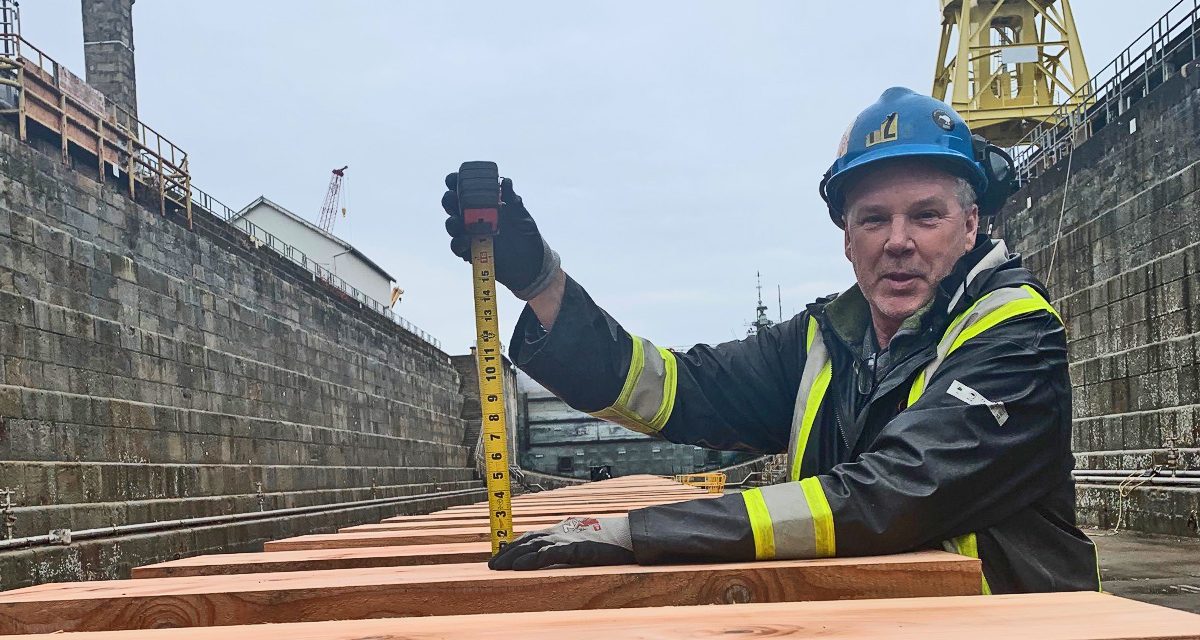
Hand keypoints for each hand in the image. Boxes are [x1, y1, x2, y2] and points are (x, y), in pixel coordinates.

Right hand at [442, 173, 560, 300]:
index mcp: (486, 204)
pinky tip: (465, 241)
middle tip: (453, 198)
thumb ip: (513, 201)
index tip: (454, 179)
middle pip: (453, 205)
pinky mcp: (471, 252)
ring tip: (456, 221)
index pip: (466, 190)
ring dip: (451, 221)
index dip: (456, 182)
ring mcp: (471, 235)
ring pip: (453, 225)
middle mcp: (475, 217)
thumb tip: (507, 182)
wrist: (532, 264)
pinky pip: (457, 247)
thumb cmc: (527, 235)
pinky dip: (458, 243)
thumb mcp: (522, 216)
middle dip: (449, 200)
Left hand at [488, 516, 634, 570]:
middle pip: (528, 539)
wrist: (630, 535)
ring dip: (512, 556)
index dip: (516, 544)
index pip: (533, 535)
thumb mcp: (588, 539)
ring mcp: (567, 538)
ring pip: (533, 546)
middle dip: (508, 551)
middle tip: (492, 563)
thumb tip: (561, 552)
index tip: (502, 553)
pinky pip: (548, 554)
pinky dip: (531, 559)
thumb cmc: (612, 539)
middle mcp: (561, 531)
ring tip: (497, 567)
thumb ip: (572, 543)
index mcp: (563, 528)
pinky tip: (519, 566)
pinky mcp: (574, 549)